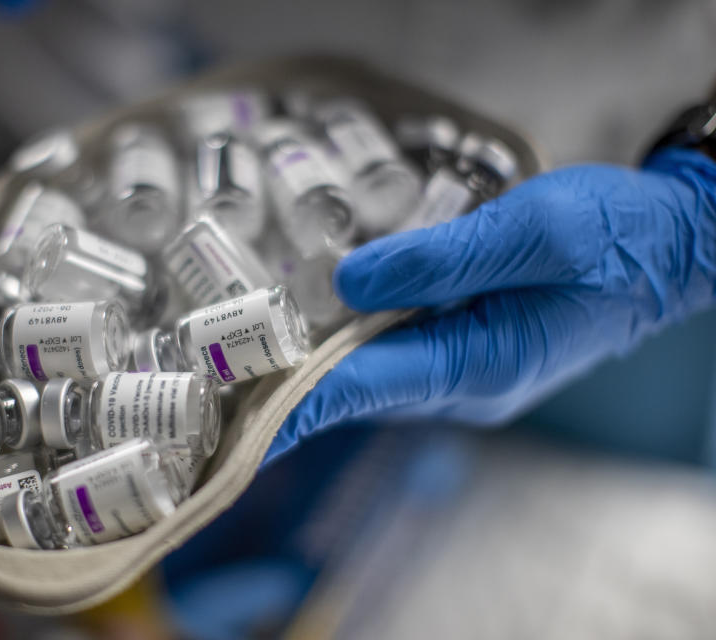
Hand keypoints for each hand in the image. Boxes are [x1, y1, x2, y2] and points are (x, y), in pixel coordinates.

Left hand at [267, 148, 715, 463]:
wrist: (673, 247)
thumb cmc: (614, 237)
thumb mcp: (530, 231)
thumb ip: (437, 259)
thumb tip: (347, 281)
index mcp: (477, 362)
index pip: (360, 387)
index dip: (289, 399)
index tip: (230, 415)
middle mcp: (466, 381)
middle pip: (358, 387)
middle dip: (290, 382)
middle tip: (220, 369)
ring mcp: (472, 371)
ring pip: (376, 371)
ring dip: (319, 361)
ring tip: (253, 346)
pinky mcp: (475, 350)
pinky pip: (401, 352)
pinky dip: (357, 340)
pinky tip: (325, 318)